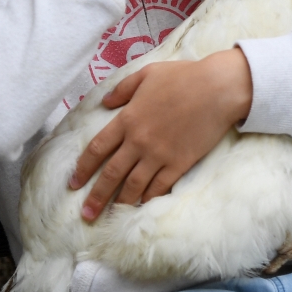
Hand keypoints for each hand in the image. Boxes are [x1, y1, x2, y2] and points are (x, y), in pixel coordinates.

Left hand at [70, 49, 252, 220]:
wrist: (217, 89)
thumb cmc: (183, 77)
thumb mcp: (147, 74)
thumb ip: (123, 88)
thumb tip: (105, 101)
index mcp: (127, 119)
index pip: (97, 149)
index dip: (83, 168)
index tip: (74, 184)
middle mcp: (138, 141)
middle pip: (111, 173)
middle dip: (96, 196)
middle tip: (86, 214)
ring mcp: (159, 155)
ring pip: (133, 185)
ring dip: (119, 203)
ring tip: (110, 217)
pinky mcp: (179, 163)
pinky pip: (159, 187)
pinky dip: (148, 199)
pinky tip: (141, 207)